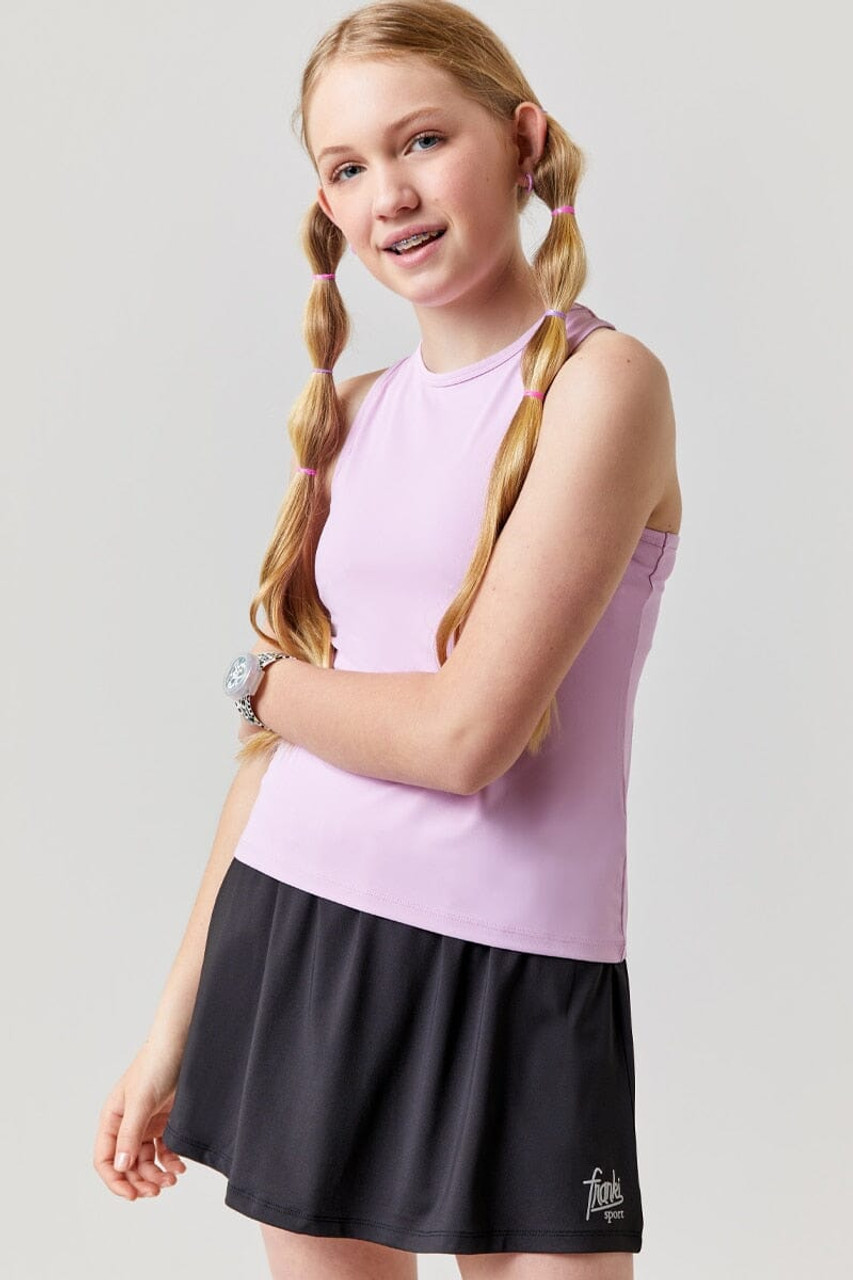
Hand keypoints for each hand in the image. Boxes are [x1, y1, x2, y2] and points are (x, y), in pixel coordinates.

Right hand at [93, 1042, 187, 1201]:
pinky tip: (180, 1167)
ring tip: (172, 1180)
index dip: (115, 1180)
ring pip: (146, 1161)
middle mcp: (127, 1124)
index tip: (132, 1195)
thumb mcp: (141, 1101)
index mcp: (112, 1119)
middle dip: (140, 1181)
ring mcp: (147, 1124)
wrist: (183, 1044)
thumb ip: (130, 1134)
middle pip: (126, 1165)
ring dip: (156, 1175)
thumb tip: (119, 1167)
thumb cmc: (156, 1065)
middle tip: (157, 1191)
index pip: (104, 1159)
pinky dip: (170, 1162)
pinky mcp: (165, 1121)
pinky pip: (164, 1150)